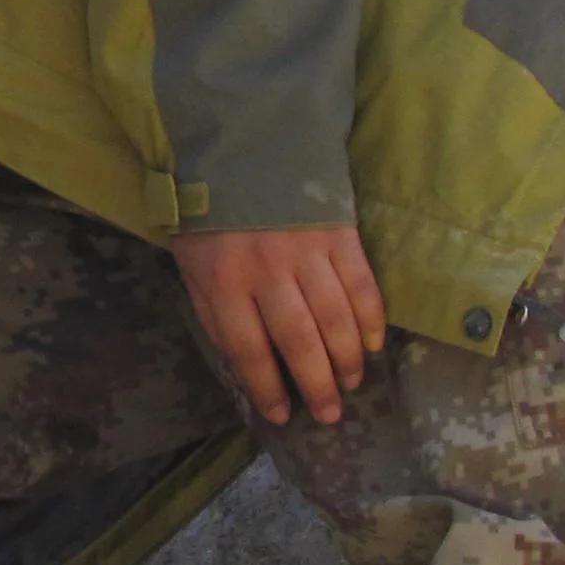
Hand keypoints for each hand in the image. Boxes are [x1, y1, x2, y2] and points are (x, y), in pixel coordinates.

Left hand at [172, 222, 389, 428]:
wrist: (238, 148)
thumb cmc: (209, 217)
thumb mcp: (193, 266)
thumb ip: (215, 313)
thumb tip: (245, 364)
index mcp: (222, 282)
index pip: (248, 350)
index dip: (267, 387)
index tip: (281, 416)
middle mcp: (266, 271)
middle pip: (300, 341)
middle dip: (318, 385)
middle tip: (330, 414)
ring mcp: (306, 252)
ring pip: (336, 319)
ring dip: (347, 359)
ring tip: (351, 384)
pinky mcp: (338, 234)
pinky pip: (362, 286)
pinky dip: (370, 320)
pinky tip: (371, 345)